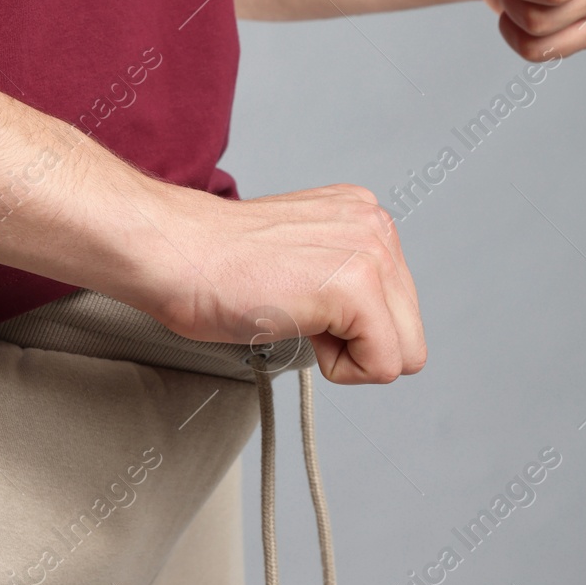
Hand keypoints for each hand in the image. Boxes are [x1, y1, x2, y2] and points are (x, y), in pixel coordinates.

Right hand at [138, 184, 425, 384]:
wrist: (175, 255)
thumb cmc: (215, 265)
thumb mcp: (300, 258)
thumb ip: (342, 276)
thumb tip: (366, 328)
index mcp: (364, 216)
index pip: (398, 305)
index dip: (347, 325)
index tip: (298, 299)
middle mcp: (377, 225)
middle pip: (410, 332)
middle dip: (355, 343)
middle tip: (295, 312)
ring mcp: (372, 253)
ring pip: (403, 354)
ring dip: (346, 355)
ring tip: (294, 315)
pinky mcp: (359, 287)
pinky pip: (384, 366)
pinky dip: (338, 368)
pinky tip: (296, 325)